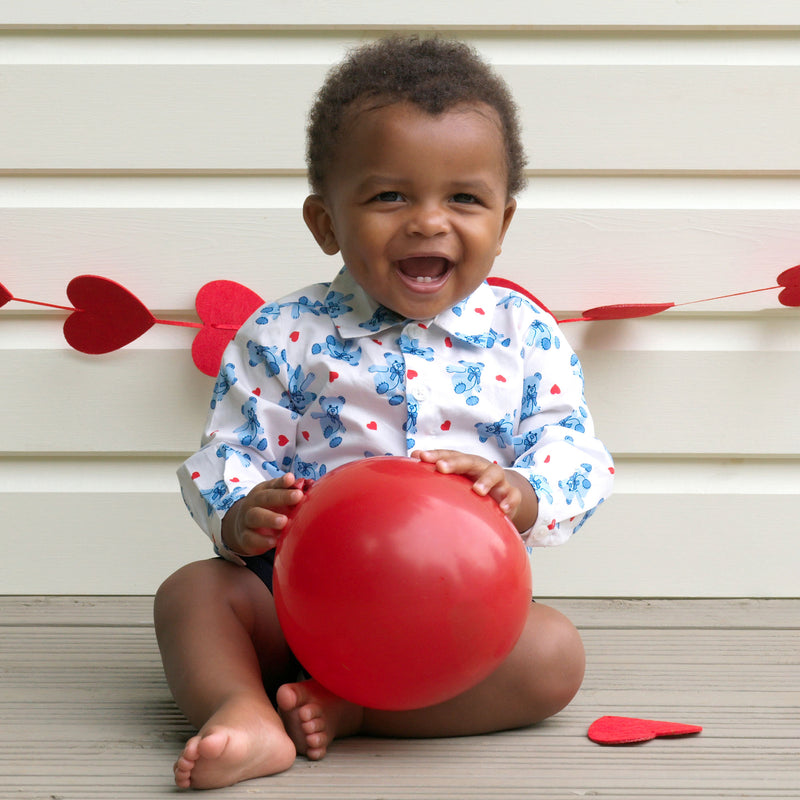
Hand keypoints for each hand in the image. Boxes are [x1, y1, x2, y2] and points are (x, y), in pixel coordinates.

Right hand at [221, 473, 305, 555]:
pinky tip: (275, 541)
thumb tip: (310, 484)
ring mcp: (247, 520)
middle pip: (265, 497)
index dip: (283, 482)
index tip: (292, 479)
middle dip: (282, 496)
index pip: (273, 485)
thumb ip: (292, 492)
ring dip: (270, 518)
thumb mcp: (277, 499)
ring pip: (256, 517)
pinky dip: (262, 540)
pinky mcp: (245, 538)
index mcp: (262, 491)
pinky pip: (251, 538)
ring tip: (284, 521)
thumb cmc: (267, 510)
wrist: (243, 528)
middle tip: (298, 496)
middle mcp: (253, 503)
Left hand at [413, 450, 537, 531]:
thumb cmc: (473, 484)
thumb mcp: (457, 478)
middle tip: (441, 468)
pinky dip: (509, 501)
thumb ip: (438, 471)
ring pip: (494, 474)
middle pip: (468, 461)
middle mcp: (480, 467)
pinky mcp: (511, 494)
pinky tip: (503, 510)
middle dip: (455, 463)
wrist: (504, 493)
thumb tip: (411, 460)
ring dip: (485, 481)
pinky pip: (512, 496)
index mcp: (465, 463)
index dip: (436, 454)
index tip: (420, 457)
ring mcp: (498, 480)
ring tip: (477, 491)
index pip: (449, 455)